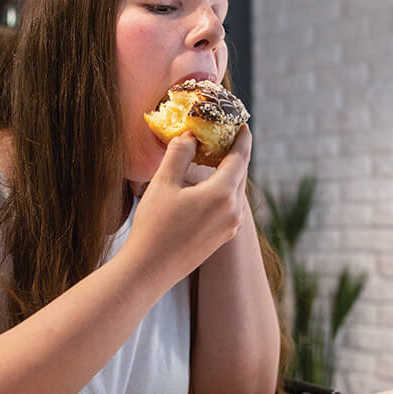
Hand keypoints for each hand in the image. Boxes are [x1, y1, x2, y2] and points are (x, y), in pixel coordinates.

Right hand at [125, 126, 250, 283]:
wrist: (150, 269)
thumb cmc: (154, 226)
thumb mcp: (163, 183)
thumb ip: (180, 153)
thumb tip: (191, 136)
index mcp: (222, 194)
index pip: (240, 157)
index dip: (242, 138)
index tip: (242, 123)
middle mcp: (233, 211)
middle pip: (240, 174)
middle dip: (235, 153)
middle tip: (226, 135)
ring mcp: (230, 227)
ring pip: (235, 191)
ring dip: (228, 172)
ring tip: (216, 157)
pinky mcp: (223, 237)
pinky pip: (230, 206)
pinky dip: (223, 190)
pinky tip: (209, 185)